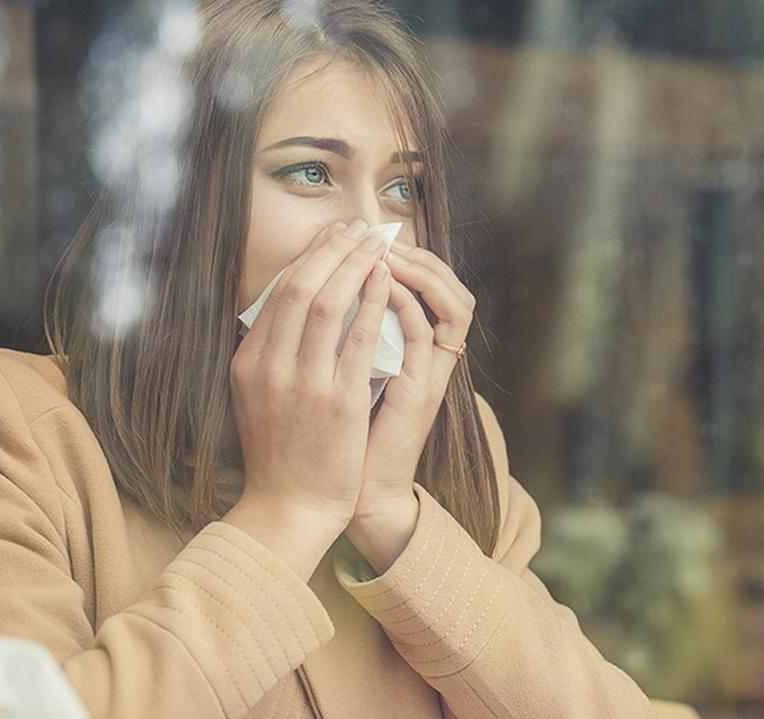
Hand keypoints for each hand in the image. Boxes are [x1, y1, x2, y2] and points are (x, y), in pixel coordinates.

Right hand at [229, 218, 392, 536]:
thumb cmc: (279, 456)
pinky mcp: (338, 401)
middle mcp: (270, 367)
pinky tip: (385, 280)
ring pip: (326, 303)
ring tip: (375, 242)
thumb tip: (285, 312)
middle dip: (331, 250)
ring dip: (353, 264)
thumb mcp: (256, 399)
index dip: (308, 258)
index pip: (277, 294)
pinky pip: (357, 338)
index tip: (331, 238)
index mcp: (248, 363)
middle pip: (300, 288)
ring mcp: (303, 383)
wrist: (288, 508)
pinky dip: (372, 302)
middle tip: (357, 228)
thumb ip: (268, 356)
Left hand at [346, 237, 475, 571]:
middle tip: (375, 230)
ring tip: (384, 247)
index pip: (425, 288)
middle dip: (415, 253)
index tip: (359, 235)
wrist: (345, 493)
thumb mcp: (336, 375)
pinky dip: (407, 302)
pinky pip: (427, 333)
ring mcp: (429, 374)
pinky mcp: (422, 390)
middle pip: (448, 286)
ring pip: (452, 303)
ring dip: (419, 270)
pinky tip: (382, 281)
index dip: (400, 256)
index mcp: (409, 352)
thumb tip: (311, 292)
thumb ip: (338, 338)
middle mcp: (428, 359)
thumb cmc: (336, 437)